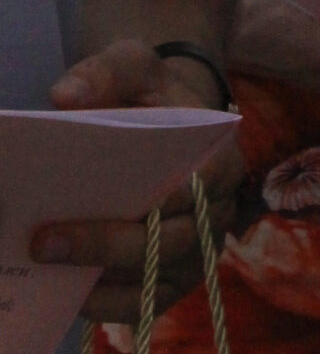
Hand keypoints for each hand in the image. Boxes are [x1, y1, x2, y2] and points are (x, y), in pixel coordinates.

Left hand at [31, 39, 241, 324]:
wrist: (165, 120)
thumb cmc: (153, 94)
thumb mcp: (135, 66)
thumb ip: (105, 73)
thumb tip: (64, 97)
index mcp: (222, 156)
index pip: (207, 183)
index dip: (173, 198)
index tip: (134, 203)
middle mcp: (218, 210)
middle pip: (174, 239)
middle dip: (109, 243)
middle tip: (47, 239)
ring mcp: (197, 251)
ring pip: (158, 277)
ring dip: (105, 275)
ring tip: (50, 262)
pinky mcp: (172, 279)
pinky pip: (145, 303)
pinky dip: (109, 303)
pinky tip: (72, 289)